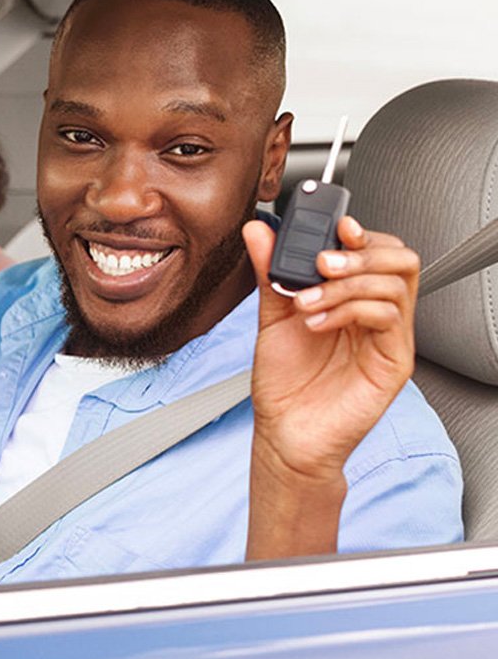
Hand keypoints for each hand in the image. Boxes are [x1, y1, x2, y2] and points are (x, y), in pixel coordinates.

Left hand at [242, 216, 418, 556]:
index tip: (335, 226)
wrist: (284, 432)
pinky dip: (349, 310)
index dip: (361, 233)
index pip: (376, 250)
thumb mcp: (271, 316)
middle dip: (359, 253)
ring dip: (346, 283)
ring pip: (395, 284)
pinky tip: (318, 323)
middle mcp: (376, 314)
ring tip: (306, 301)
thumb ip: (270, 271)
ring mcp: (388, 338)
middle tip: (321, 263)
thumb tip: (259, 230)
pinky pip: (387, 318)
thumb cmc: (285, 382)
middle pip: (399, 260)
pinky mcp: (393, 361)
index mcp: (353, 298)